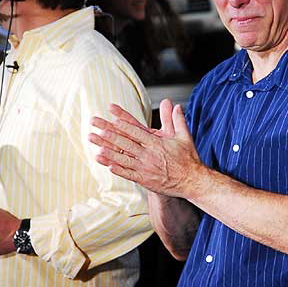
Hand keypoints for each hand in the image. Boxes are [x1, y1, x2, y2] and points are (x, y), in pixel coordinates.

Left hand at [89, 100, 205, 198]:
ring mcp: (145, 168)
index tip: (111, 115)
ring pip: (123, 158)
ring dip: (108, 151)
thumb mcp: (184, 136)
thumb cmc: (188, 159)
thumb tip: (174, 105)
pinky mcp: (145, 180)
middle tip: (95, 127)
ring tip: (95, 145)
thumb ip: (177, 120)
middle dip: (108, 134)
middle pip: (125, 142)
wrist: (192, 181)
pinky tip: (107, 165)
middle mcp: (149, 155)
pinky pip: (128, 174)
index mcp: (156, 143)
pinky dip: (118, 170)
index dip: (122, 122)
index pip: (136, 131)